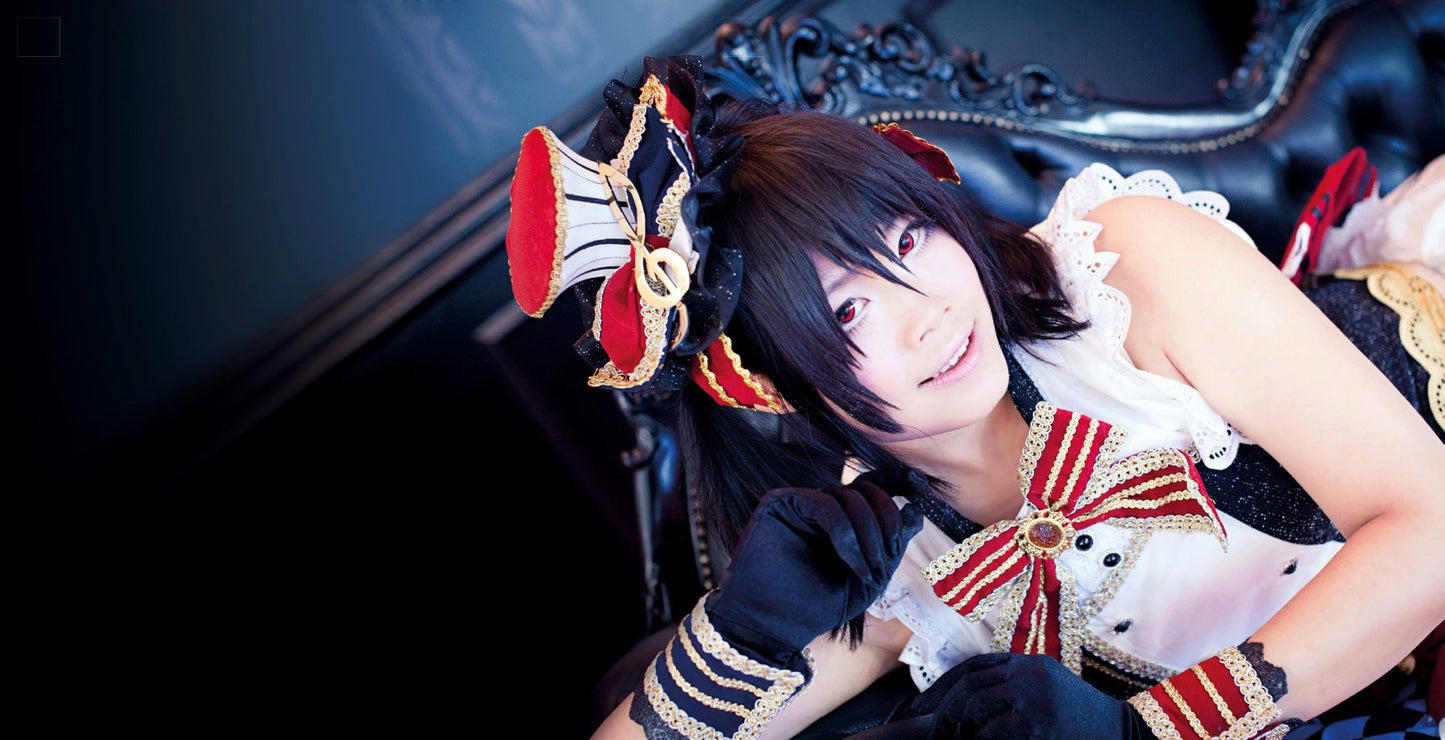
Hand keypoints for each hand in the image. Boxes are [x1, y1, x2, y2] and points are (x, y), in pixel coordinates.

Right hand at [704, 469, 924, 665]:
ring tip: (869, 571)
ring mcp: (801, 503)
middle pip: (866, 489)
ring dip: (869, 532)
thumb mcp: (870, 576)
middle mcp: (823, 506)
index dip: (899, 485)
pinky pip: (825, 503)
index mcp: (844, 519)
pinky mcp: (780, 503)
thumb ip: (892, 543)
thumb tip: (917, 510)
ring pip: (849, 495)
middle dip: (887, 519)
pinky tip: (853, 563)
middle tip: (888, 557)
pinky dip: (846, 533)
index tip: (919, 491)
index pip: (874, 489)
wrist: (776, 626)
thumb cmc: (820, 605)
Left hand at [917, 653, 1150, 738]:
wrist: (1124, 732)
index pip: (975, 667)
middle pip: (970, 684)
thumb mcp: (1049, 690)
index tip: (925, 706)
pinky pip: (993, 732)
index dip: (946, 687)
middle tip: (936, 732)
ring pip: (975, 705)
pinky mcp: (1037, 722)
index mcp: (1029, 663)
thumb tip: (972, 701)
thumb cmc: (1083, 719)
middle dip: (946, 709)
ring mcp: (1033, 695)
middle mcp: (1029, 673)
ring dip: (959, 728)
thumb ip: (1016, 686)